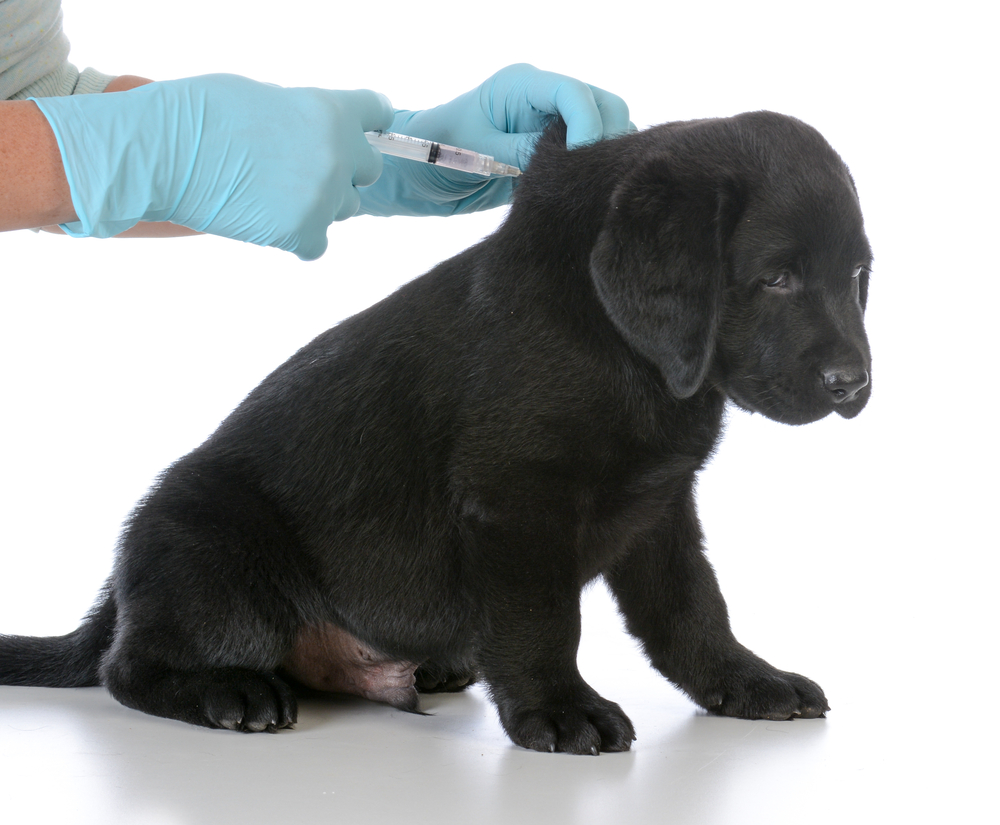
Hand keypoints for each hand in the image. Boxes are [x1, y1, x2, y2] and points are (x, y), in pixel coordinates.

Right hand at [31, 74, 393, 258]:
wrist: (162, 153)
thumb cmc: (200, 117)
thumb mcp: (265, 99)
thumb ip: (304, 118)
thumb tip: (315, 137)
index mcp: (330, 110)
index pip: (378, 112)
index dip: (367, 123)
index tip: (361, 132)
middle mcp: (338, 153)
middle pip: (368, 170)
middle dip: (343, 171)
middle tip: (301, 171)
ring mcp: (324, 197)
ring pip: (344, 208)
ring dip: (318, 205)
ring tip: (271, 195)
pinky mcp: (305, 234)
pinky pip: (317, 244)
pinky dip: (296, 238)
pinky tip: (265, 222)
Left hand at [358, 64, 632, 216]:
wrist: (417, 176)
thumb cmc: (433, 153)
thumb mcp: (474, 153)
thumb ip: (520, 152)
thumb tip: (567, 160)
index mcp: (521, 85)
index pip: (574, 94)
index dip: (588, 126)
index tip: (580, 162)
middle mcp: (544, 99)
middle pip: (605, 107)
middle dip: (605, 141)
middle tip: (585, 180)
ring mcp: (552, 124)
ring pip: (607, 131)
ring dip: (602, 158)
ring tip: (582, 189)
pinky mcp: (555, 151)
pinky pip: (590, 156)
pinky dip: (593, 173)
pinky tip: (578, 194)